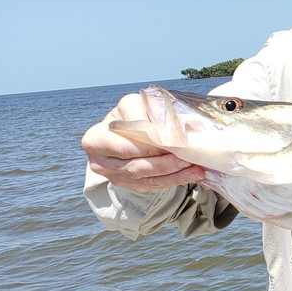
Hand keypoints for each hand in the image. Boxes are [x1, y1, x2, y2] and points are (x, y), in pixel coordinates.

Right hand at [81, 93, 204, 192]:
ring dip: (173, 173)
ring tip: (195, 168)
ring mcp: (112, 174)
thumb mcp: (141, 106)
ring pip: (145, 176)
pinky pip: (152, 184)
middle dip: (164, 161)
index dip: (151, 143)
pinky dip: (175, 179)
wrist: (130, 130)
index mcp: (95, 137)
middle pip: (134, 164)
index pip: (125, 144)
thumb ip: (153, 115)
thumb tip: (179, 127)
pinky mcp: (127, 184)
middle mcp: (99, 159)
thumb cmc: (138, 114)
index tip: (176, 141)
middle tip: (188, 157)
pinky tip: (193, 174)